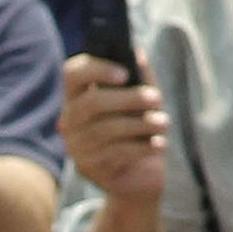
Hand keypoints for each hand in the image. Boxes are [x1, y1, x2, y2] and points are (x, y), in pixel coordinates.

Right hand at [61, 51, 166, 202]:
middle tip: (156, 98)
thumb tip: (137, 55)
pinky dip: (140, 147)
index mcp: (76, 96)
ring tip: (164, 123)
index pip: (72, 73)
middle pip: (92, 102)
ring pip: (106, 130)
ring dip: (140, 124)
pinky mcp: (88, 169)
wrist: (136, 176)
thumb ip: (138, 77)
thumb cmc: (136, 129)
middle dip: (128, 98)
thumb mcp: (139, 100)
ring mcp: (76, 147)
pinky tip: (158, 143)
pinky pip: (114, 153)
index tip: (125, 73)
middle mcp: (69, 120)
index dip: (97, 69)